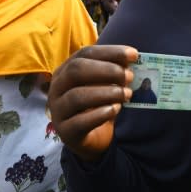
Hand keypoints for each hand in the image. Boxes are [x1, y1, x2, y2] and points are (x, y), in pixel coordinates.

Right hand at [48, 45, 136, 161]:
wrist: (92, 139)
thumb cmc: (97, 105)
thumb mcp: (105, 85)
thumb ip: (114, 71)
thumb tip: (130, 59)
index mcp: (65, 71)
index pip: (85, 54)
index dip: (110, 52)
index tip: (133, 55)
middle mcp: (57, 88)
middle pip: (76, 71)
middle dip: (106, 71)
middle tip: (129, 76)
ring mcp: (58, 111)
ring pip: (77, 96)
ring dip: (106, 93)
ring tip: (126, 94)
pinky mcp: (66, 132)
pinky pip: (80, 122)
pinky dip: (100, 114)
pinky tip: (116, 109)